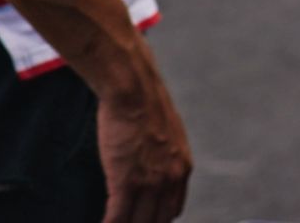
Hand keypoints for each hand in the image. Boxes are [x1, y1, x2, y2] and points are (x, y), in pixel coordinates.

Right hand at [97, 73, 192, 222]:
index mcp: (182, 168)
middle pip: (156, 222)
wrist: (133, 90)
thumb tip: (154, 163)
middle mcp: (171, 180)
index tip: (142, 220)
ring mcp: (150, 183)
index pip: (172, 211)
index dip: (155, 220)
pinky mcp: (127, 182)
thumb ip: (165, 154)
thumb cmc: (144, 104)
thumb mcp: (167, 132)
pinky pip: (118, 217)